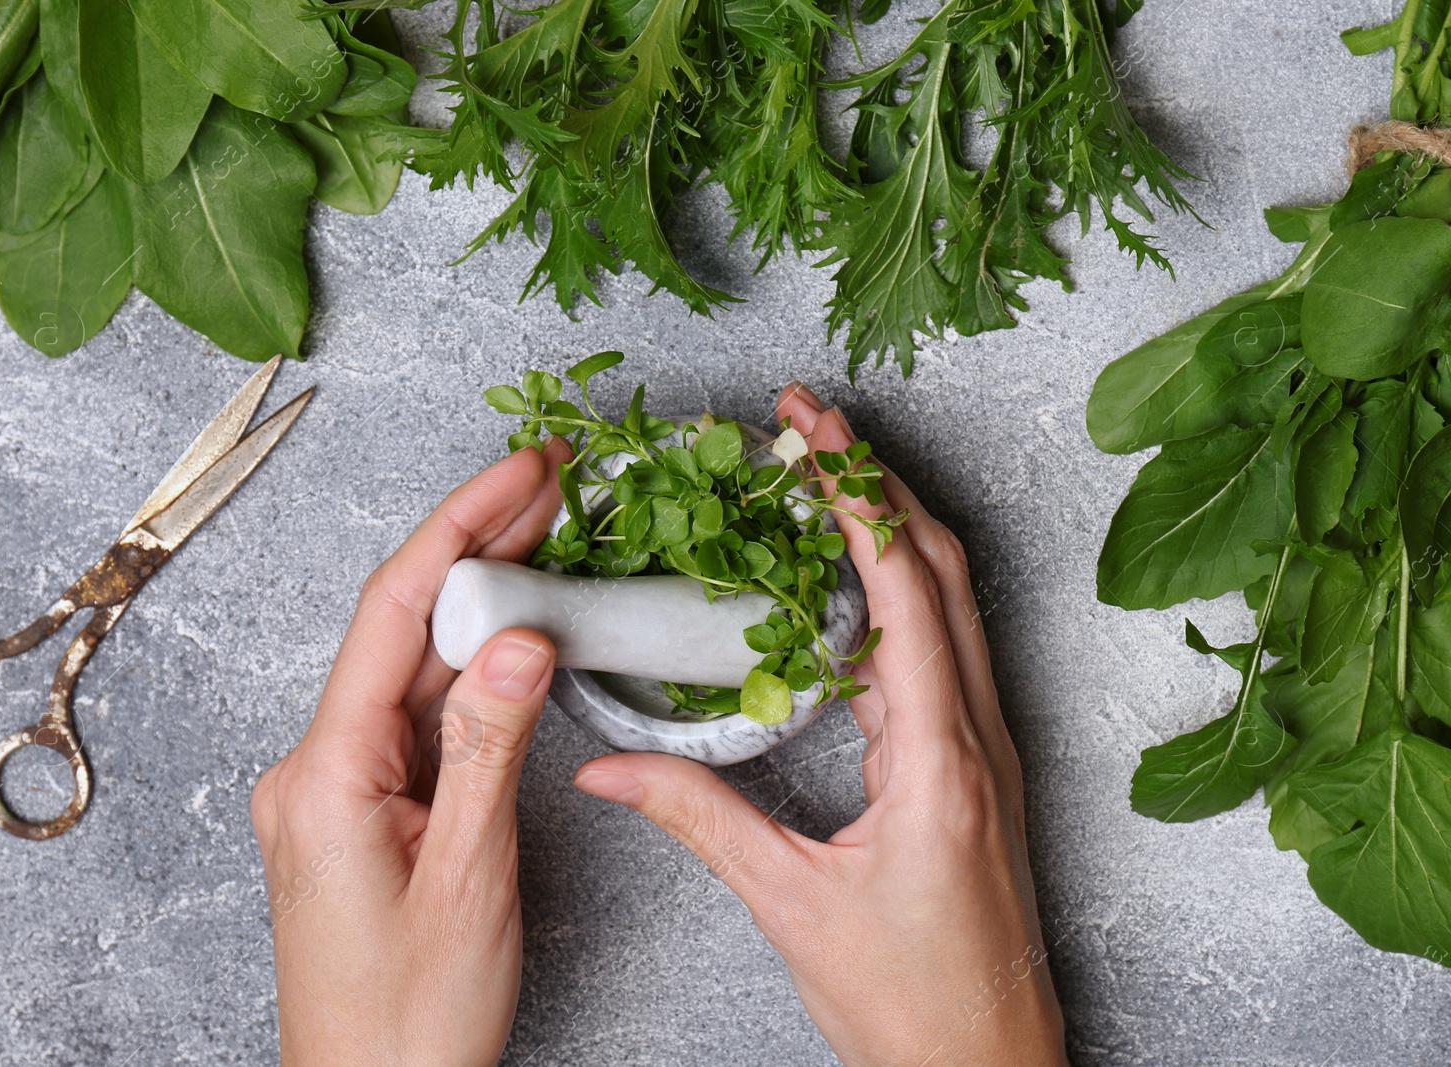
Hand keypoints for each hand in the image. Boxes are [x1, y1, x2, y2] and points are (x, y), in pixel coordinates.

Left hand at [251, 439, 569, 1066]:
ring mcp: (336, 787)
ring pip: (410, 667)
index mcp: (326, 774)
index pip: (396, 612)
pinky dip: (470, 667)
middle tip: (551, 482)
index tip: (522, 471)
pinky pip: (415, 715)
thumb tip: (522, 635)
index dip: (461, 526)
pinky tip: (515, 632)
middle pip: (401, 627)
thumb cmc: (408, 1020)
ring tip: (547, 534)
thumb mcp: (469, 877)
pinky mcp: (361, 808)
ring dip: (479, 601)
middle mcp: (316, 767)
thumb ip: (490, 745)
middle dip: (476, 545)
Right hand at [572, 386, 1065, 1065]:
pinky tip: (846, 583)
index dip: (856, 496)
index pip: (902, 588)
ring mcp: (985, 749)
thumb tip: (606, 767)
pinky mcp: (973, 769)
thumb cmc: (912, 1003)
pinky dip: (896, 590)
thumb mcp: (790, 903)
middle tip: (810, 422)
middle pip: (940, 569)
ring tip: (823, 475)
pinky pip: (939, 651)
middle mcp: (976, 737)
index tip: (812, 430)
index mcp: (939, 758)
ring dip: (890, 527)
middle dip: (875, 481)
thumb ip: (695, 818)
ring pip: (948, 602)